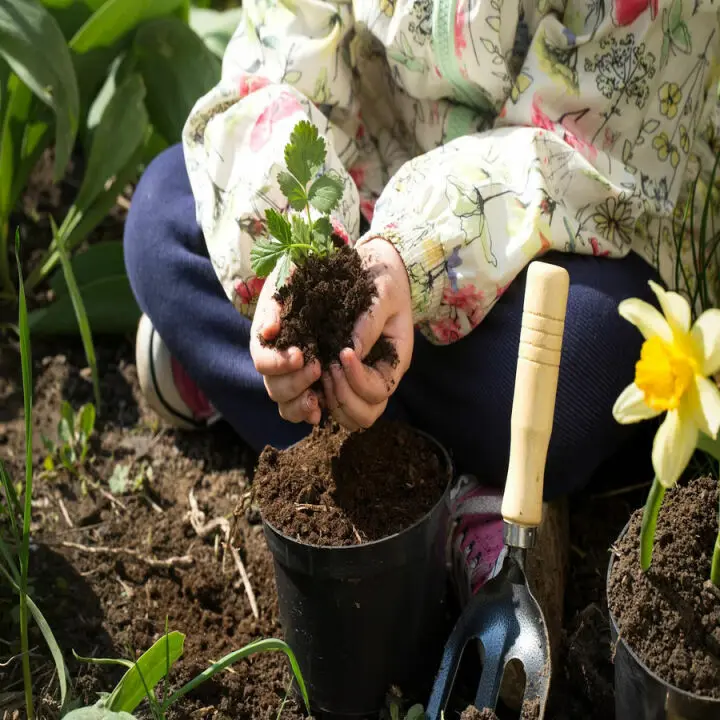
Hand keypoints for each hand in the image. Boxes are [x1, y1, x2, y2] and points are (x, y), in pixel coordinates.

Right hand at [250, 268, 321, 424]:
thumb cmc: (307, 277)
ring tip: (317, 399)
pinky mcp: (310, 386)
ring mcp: (292, 377)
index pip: (262, 360)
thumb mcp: (289, 278)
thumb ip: (277, 302)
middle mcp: (276, 362)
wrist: (330, 277)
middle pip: (273, 387)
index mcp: (267, 339)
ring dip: (299, 404)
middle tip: (317, 368)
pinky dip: (308, 412)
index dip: (277, 363)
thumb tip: (270, 330)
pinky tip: (321, 409)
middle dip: (294, 382)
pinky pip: (302, 409)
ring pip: (285, 404)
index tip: (300, 355)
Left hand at [323, 237, 412, 430]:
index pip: (379, 392)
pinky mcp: (332, 374)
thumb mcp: (384, 293)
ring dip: (325, 401)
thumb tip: (352, 350)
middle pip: (363, 416)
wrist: (374, 269)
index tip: (342, 353)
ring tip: (315, 368)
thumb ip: (370, 321)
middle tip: (327, 366)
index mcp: (392, 362)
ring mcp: (353, 380)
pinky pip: (320, 404)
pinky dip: (309, 398)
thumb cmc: (384, 280)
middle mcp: (373, 378)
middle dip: (341, 396)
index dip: (358, 379)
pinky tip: (302, 371)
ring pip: (342, 417)